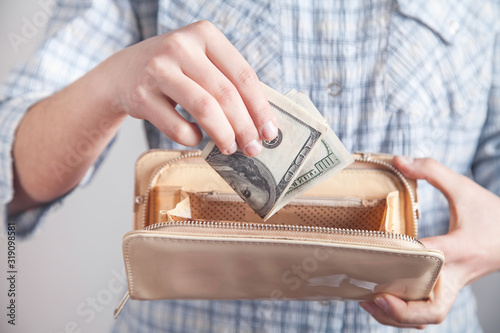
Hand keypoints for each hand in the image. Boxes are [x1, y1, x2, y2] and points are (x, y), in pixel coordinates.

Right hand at [101, 20, 276, 155]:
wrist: (122, 73)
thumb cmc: (174, 71)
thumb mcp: (200, 61)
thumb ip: (228, 81)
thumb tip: (261, 122)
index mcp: (204, 34)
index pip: (243, 74)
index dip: (260, 107)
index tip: (271, 132)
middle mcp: (180, 46)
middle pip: (225, 94)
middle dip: (244, 126)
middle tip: (254, 148)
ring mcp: (158, 69)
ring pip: (203, 108)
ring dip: (223, 135)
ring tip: (231, 148)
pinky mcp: (141, 95)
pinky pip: (177, 127)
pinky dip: (192, 138)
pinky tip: (197, 138)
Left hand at [360, 156, 499, 328]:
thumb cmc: (491, 214)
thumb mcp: (465, 187)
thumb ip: (432, 170)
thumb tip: (398, 160)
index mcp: (461, 248)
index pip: (433, 257)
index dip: (406, 258)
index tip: (380, 252)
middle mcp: (457, 274)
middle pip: (433, 308)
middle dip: (401, 310)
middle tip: (373, 296)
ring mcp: (455, 286)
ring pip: (429, 316)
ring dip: (398, 318)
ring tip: (368, 303)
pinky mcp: (451, 290)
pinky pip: (428, 312)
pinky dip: (407, 315)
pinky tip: (384, 304)